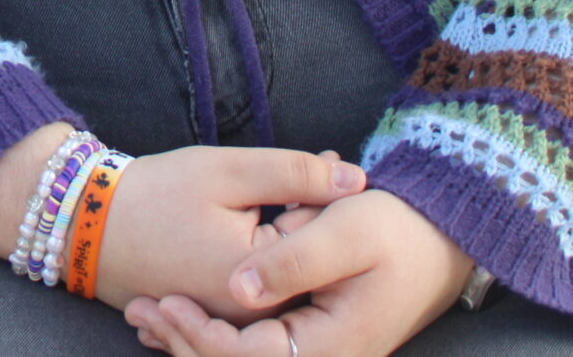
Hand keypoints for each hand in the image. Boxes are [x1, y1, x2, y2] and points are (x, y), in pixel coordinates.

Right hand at [0, 125, 362, 318]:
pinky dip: (258, 257)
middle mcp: (247, 316)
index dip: (326, 194)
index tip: (328, 161)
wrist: (83, 224)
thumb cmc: (153, 195)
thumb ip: (296, 175)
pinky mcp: (213, 316)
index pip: (318, 238)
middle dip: (306, 216)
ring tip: (263, 197)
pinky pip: (253, 288)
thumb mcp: (228, 172)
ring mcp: (229, 321)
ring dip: (282, 234)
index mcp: (257, 284)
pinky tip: (246, 222)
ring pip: (279, 275)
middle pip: (301, 261)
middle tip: (300, 174)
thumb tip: (358, 180)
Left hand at [124, 188, 471, 356]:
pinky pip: (253, 348)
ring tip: (144, 318)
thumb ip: (291, 260)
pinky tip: (177, 317)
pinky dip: (212, 335)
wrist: (434, 237)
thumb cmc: (394, 227)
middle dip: (187, 343)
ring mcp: (317, 352)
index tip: (168, 304)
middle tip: (138, 312)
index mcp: (335, 343)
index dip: (205, 338)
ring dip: (192, 341)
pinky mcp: (306, 339)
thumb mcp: (344, 230)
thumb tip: (237, 290)